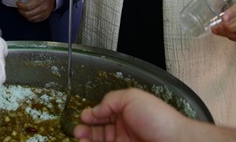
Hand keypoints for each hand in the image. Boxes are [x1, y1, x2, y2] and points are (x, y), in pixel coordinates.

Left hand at [15, 0, 55, 22]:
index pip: (27, 7)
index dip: (20, 6)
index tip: (18, 2)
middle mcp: (44, 7)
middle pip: (28, 14)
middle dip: (21, 11)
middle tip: (19, 7)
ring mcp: (45, 12)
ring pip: (31, 19)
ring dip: (25, 15)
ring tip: (23, 10)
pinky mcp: (46, 16)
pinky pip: (36, 20)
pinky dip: (30, 18)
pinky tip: (28, 13)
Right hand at [74, 88, 188, 140]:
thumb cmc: (158, 118)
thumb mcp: (132, 98)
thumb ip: (111, 100)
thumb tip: (95, 109)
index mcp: (127, 111)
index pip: (105, 112)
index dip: (92, 114)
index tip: (83, 117)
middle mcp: (125, 127)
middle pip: (100, 129)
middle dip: (86, 130)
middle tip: (78, 131)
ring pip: (101, 141)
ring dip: (88, 140)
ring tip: (80, 139)